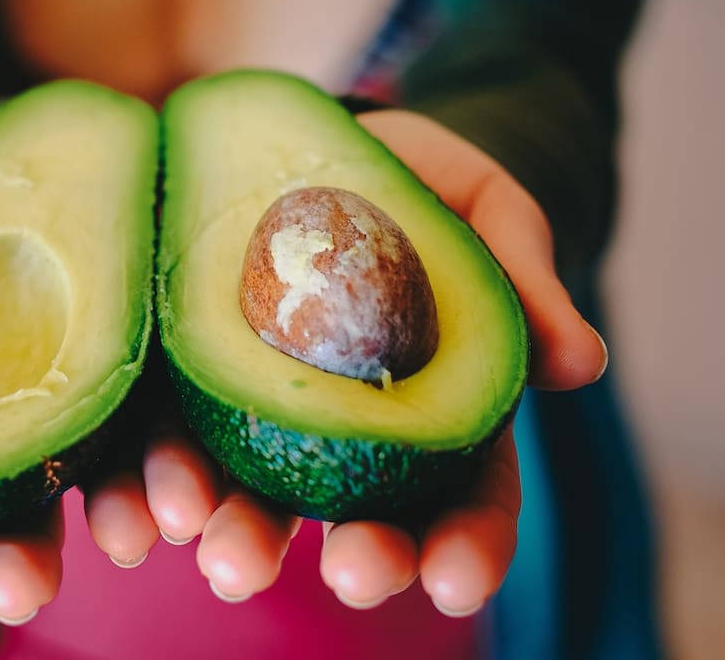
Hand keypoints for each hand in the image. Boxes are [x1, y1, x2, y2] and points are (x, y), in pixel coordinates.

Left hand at [111, 108, 608, 615]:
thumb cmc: (417, 182)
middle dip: (360, 553)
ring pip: (255, 492)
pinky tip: (144, 509)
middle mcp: (346, 430)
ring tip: (223, 557)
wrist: (321, 144)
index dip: (467, 542)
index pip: (466, 493)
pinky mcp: (187, 375)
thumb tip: (580, 361)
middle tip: (353, 575)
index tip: (458, 581)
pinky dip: (155, 479)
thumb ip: (523, 280)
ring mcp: (259, 408)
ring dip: (241, 534)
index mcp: (434, 407)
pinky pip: (166, 432)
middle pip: (359, 513)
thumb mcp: (485, 209)